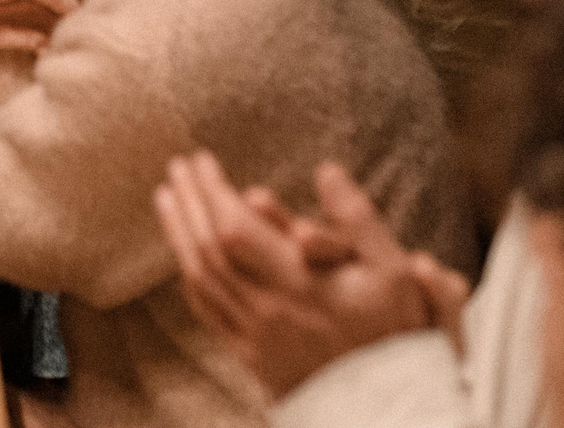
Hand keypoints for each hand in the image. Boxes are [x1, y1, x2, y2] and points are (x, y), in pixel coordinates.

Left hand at [154, 152, 436, 397]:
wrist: (389, 406)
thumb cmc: (395, 335)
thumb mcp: (394, 271)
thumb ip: (358, 219)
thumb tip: (328, 171)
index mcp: (299, 285)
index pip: (234, 230)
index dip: (212, 191)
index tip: (203, 160)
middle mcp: (269, 310)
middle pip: (207, 249)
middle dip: (190, 202)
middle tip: (178, 166)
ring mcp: (255, 336)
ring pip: (201, 278)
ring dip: (179, 232)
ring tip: (168, 197)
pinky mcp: (251, 355)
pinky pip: (208, 309)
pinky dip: (191, 273)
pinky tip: (186, 252)